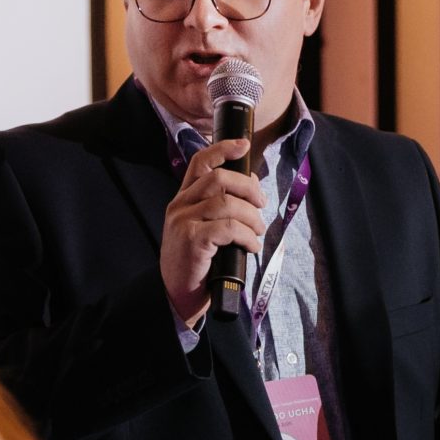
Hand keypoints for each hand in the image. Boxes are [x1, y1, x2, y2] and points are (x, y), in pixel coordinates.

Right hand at [160, 138, 266, 327]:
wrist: (178, 294)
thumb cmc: (197, 261)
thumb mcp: (206, 228)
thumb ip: (222, 206)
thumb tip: (252, 184)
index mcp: (183, 199)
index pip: (200, 163)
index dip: (223, 149)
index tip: (244, 145)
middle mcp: (180, 206)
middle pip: (219, 179)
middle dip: (248, 188)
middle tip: (261, 204)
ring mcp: (184, 222)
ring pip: (227, 204)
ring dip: (251, 217)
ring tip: (258, 232)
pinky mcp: (193, 240)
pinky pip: (229, 228)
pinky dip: (247, 236)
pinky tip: (251, 246)